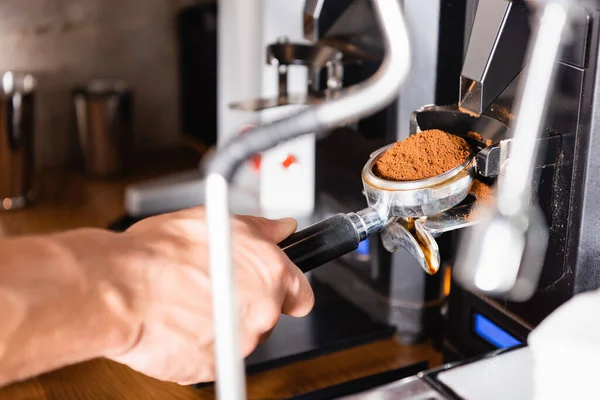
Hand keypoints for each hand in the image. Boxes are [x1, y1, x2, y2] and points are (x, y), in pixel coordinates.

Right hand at [102, 207, 313, 384]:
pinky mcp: (213, 368)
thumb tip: (282, 228)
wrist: (118, 290)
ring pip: (240, 338)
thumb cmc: (160, 254)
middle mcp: (262, 311)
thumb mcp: (216, 222)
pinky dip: (200, 345)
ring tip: (187, 304)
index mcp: (270, 273)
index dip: (285, 289)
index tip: (273, 289)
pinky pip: (214, 357)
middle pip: (268, 316)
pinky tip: (178, 324)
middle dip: (247, 304)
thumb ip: (260, 228)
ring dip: (222, 325)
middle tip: (213, 290)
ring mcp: (239, 344)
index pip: (300, 292)